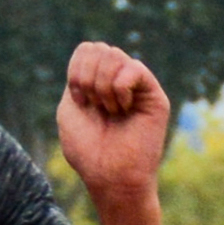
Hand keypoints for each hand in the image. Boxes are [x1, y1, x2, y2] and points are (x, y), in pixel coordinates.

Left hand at [58, 40, 172, 204]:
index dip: (77, 71)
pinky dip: (119, 89)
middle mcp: (118, 80)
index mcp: (97, 82)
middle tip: (95, 107)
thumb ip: (78, 76)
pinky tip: (123, 109)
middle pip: (99, 48)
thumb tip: (95, 52)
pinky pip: (133, 68)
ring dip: (102, 86)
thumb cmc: (88, 149)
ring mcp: (137, 86)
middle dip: (87, 78)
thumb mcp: (69, 109)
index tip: (80, 102)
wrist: (110, 176)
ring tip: (110, 111)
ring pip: (114, 55)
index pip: (87, 49)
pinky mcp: (154, 94)